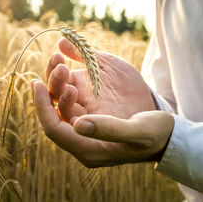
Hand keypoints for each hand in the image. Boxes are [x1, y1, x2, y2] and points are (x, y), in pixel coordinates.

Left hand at [31, 38, 173, 166]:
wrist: (166, 129)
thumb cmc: (155, 135)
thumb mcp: (138, 132)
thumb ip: (110, 129)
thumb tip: (76, 125)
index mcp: (88, 147)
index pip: (54, 129)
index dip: (42, 107)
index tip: (36, 84)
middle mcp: (82, 132)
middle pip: (55, 109)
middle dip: (53, 86)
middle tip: (60, 64)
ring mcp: (87, 114)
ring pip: (61, 96)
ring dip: (57, 76)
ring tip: (59, 58)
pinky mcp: (94, 100)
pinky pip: (74, 85)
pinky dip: (67, 71)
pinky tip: (65, 54)